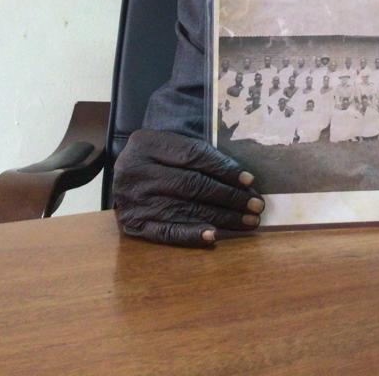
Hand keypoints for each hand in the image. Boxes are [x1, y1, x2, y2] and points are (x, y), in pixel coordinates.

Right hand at [112, 128, 262, 247]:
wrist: (122, 174)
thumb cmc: (158, 157)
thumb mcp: (171, 143)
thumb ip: (200, 153)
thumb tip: (243, 178)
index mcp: (148, 143)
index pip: (194, 156)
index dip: (224, 169)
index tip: (250, 181)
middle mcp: (136, 171)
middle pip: (192, 185)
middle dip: (229, 196)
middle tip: (256, 205)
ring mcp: (133, 200)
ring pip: (185, 209)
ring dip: (222, 217)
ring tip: (248, 221)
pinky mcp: (133, 223)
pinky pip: (167, 231)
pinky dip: (192, 234)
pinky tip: (215, 235)